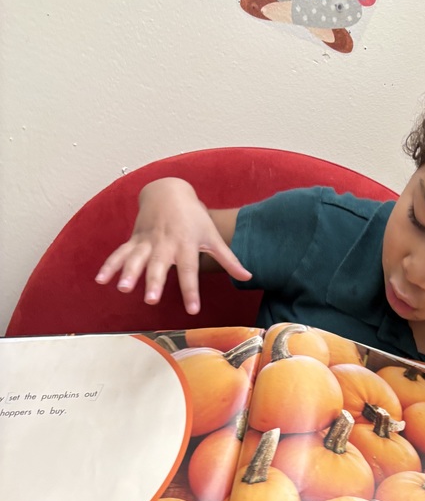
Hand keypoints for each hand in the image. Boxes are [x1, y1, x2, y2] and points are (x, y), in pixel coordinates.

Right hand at [95, 178, 250, 314]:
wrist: (168, 191)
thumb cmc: (194, 217)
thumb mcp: (212, 237)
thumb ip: (229, 260)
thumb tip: (248, 277)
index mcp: (185, 246)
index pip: (190, 272)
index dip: (191, 291)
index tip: (192, 309)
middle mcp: (164, 245)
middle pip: (159, 266)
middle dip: (154, 282)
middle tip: (150, 299)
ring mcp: (147, 242)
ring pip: (136, 259)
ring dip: (128, 273)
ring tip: (122, 288)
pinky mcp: (134, 240)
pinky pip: (119, 253)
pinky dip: (109, 265)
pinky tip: (100, 280)